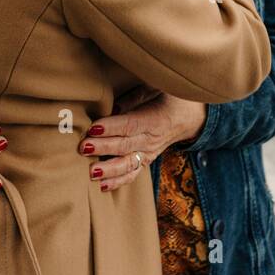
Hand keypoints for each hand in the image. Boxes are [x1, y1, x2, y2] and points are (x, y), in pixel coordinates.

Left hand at [78, 86, 207, 192]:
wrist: (190, 117)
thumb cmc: (170, 98)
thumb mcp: (157, 88)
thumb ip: (136, 96)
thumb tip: (113, 107)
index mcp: (156, 118)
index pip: (131, 125)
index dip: (112, 127)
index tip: (93, 127)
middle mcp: (152, 139)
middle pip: (125, 145)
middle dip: (103, 148)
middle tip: (83, 147)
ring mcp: (149, 153)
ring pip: (128, 164)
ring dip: (109, 170)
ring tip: (90, 172)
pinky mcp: (146, 161)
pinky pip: (132, 174)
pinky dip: (118, 182)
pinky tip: (101, 186)